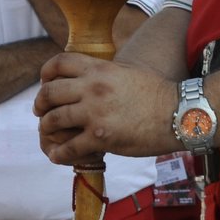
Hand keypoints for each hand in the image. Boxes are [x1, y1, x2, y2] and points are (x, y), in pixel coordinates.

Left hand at [34, 52, 179, 163]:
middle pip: (49, 92)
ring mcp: (94, 112)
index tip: (45, 82)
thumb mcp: (127, 73)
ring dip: (46, 129)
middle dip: (40, 104)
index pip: (59, 63)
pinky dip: (59, 153)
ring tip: (49, 134)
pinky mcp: (100, 137)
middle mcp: (92, 88)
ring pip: (53, 120)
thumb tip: (88, 78)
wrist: (180, 114)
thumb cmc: (157, 94)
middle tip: (41, 112)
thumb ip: (104, 74)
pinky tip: (58, 156)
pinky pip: (68, 147)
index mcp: (99, 69)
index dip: (46, 73)